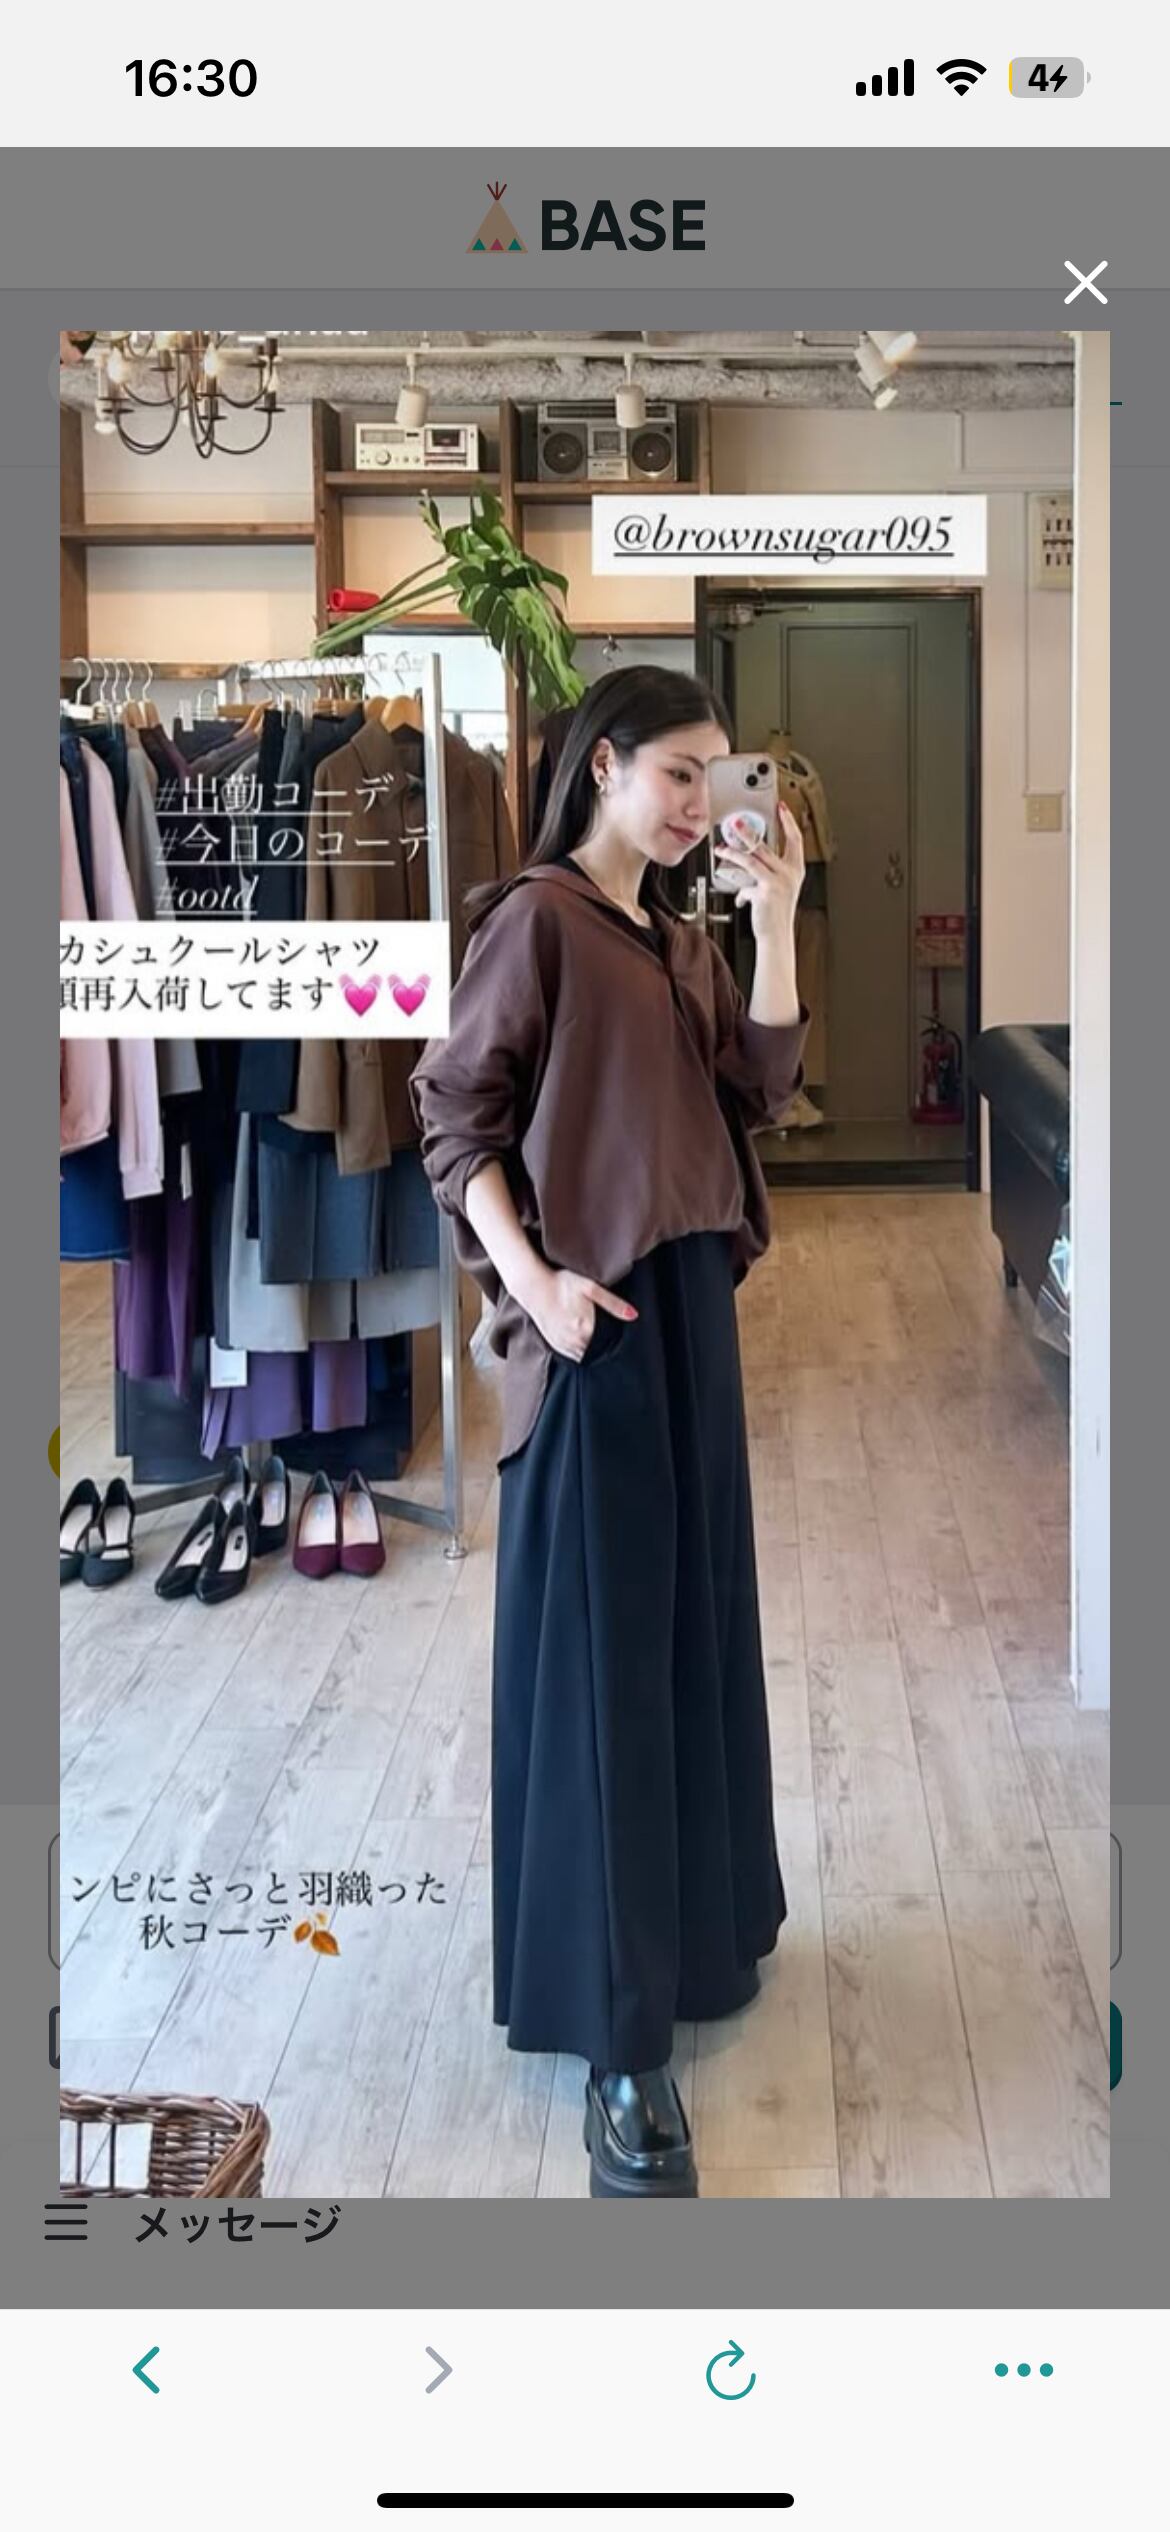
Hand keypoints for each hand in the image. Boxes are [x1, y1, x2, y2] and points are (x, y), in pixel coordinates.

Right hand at [520, 1264, 636, 1361]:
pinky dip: (577, 1349)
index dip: (614, 1338)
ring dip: (590, 1349)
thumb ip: (613, 1303)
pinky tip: (579, 1338)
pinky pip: (571, 1354)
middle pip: (597, 1350)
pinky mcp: (554, 1344)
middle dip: (603, 1345)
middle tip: (604, 1332)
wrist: (533, 1286)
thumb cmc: (562, 1283)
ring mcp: (563, 1344)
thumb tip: (633, 1315)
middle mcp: (574, 1341)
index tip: (616, 1332)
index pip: (609, 1343)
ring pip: (584, 1355)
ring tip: (590, 1334)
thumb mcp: (590, 1287)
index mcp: (586, 1328)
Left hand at [713, 800, 804, 939]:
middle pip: (766, 846)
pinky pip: (745, 884)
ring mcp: (777, 882)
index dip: (788, 821)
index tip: (782, 807)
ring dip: (733, 853)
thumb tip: (749, 863)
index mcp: (796, 870)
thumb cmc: (776, 914)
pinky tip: (741, 899)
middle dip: (749, 832)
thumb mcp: (778, 888)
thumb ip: (767, 873)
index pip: (795, 839)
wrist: (776, 936)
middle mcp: (789, 874)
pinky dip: (741, 892)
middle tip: (737, 822)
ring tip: (721, 848)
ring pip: (751, 860)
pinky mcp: (765, 892)